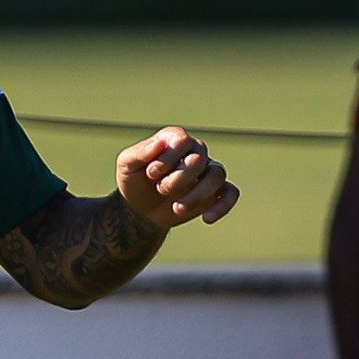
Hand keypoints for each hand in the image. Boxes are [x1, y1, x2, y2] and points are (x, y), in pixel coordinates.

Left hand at [115, 126, 238, 229]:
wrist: (140, 209)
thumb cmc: (134, 181)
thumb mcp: (127, 165)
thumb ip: (139, 153)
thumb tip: (160, 143)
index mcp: (174, 140)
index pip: (182, 140)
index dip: (168, 157)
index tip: (151, 174)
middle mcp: (195, 152)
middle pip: (199, 159)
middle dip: (179, 178)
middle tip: (161, 190)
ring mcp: (208, 171)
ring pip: (217, 175)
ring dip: (197, 194)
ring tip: (177, 208)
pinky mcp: (216, 191)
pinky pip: (231, 193)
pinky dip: (223, 205)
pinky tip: (207, 218)